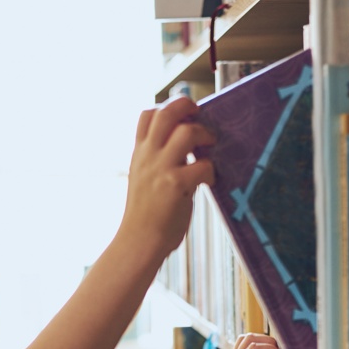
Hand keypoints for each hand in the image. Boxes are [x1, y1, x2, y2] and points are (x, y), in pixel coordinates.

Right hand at [119, 96, 215, 257]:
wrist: (138, 242)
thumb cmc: (146, 214)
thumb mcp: (144, 178)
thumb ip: (159, 159)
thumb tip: (187, 144)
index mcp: (140, 153)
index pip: (147, 114)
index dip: (168, 107)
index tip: (183, 117)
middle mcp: (148, 156)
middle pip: (166, 113)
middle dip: (188, 107)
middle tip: (201, 118)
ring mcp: (161, 169)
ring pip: (187, 132)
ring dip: (204, 136)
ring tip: (209, 148)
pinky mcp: (175, 185)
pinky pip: (203, 166)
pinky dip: (211, 171)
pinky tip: (209, 182)